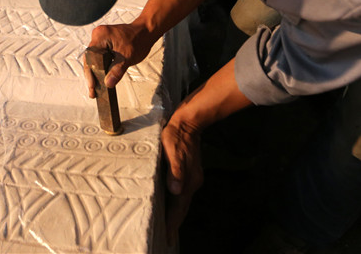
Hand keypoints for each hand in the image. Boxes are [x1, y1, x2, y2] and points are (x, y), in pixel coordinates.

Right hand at [83, 23, 155, 97]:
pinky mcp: (104, 42)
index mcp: (101, 36)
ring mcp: (100, 38)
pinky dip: (100, 66)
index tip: (92, 87)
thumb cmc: (139, 40)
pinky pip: (99, 56)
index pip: (90, 58)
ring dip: (95, 72)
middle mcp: (97, 35)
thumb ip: (116, 71)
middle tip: (92, 91)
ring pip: (94, 58)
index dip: (90, 74)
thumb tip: (108, 84)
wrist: (146, 31)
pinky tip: (100, 77)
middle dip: (91, 75)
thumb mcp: (127, 58)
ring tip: (95, 87)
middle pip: (90, 58)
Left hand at [161, 114, 203, 245]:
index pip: (179, 207)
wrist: (188, 123)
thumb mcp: (172, 151)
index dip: (173, 223)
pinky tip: (172, 204)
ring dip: (176, 214)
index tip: (168, 237)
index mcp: (188, 180)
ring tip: (169, 226)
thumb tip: (176, 191)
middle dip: (175, 223)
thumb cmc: (176, 136)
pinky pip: (183, 193)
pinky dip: (177, 203)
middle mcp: (192, 182)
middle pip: (182, 208)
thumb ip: (175, 171)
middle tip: (168, 238)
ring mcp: (192, 178)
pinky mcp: (190, 173)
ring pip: (183, 201)